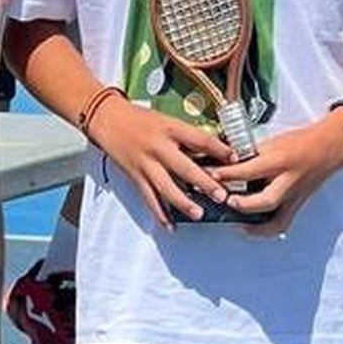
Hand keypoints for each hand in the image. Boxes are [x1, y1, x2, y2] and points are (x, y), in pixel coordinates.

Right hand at [91, 98, 233, 227]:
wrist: (108, 118)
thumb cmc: (140, 118)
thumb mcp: (167, 120)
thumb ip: (186, 136)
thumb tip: (212, 151)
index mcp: (170, 129)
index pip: (200, 139)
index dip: (218, 149)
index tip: (235, 158)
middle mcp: (159, 147)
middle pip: (184, 167)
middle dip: (204, 182)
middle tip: (221, 194)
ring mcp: (146, 164)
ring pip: (166, 187)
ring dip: (183, 202)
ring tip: (198, 213)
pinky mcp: (135, 176)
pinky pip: (149, 198)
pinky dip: (159, 213)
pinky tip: (170, 225)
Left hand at [225, 113, 342, 236]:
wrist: (328, 147)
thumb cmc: (301, 142)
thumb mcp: (274, 142)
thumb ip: (252, 155)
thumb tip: (227, 161)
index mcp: (281, 160)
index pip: (250, 169)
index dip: (228, 173)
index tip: (211, 174)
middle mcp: (289, 181)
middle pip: (265, 200)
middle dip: (242, 204)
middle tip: (225, 201)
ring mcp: (295, 197)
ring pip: (275, 219)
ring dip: (253, 225)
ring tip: (235, 220)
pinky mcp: (297, 205)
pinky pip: (281, 223)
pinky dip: (265, 230)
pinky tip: (250, 228)